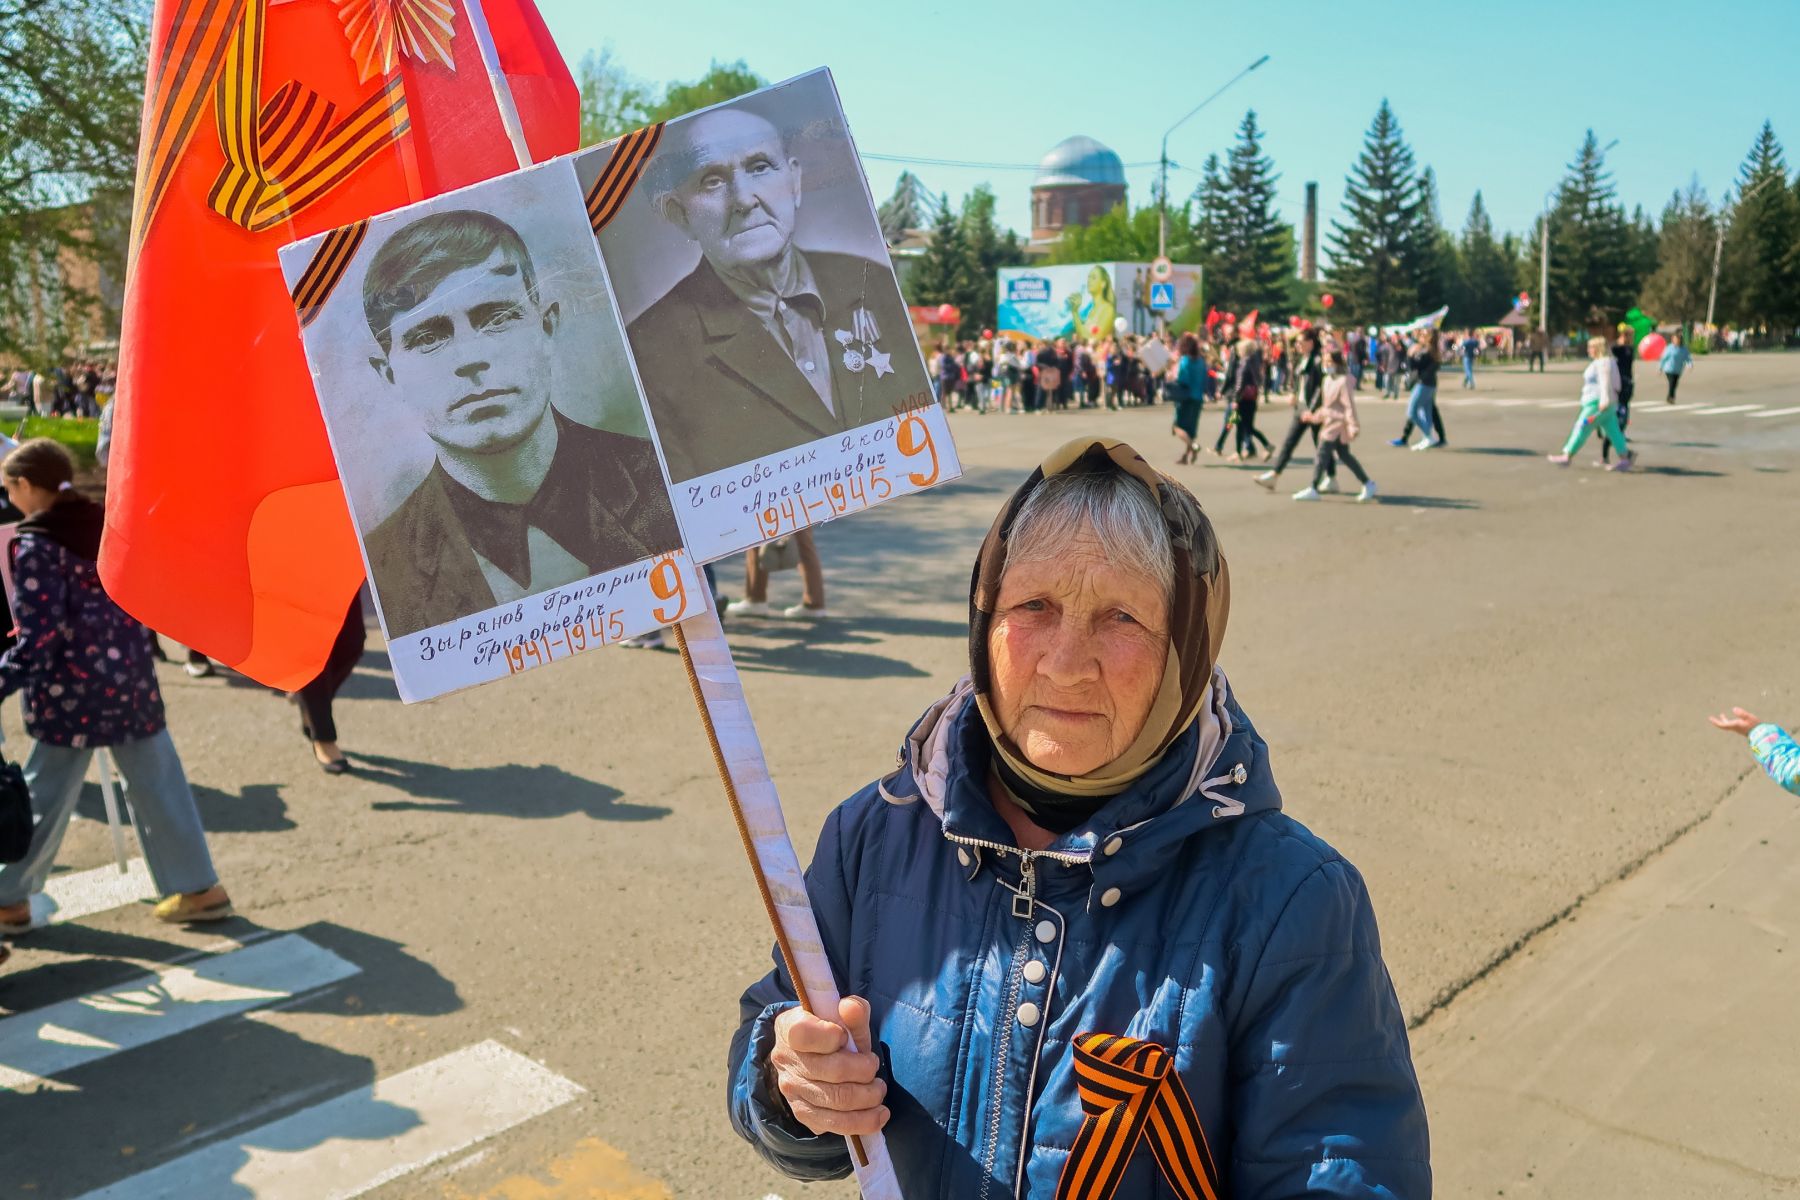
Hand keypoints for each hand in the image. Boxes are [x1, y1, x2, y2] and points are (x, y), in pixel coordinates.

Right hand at [770, 996, 888, 1136]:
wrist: (808, 1057)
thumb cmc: (829, 1033)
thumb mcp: (841, 1017)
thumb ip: (852, 1010)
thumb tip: (852, 1007)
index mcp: (789, 1029)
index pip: (805, 1034)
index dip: (833, 1035)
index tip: (845, 1037)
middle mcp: (786, 1062)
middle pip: (832, 1071)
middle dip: (864, 1071)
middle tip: (874, 1067)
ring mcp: (793, 1091)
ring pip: (837, 1101)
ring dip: (868, 1097)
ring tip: (879, 1090)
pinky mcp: (803, 1115)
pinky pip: (836, 1124)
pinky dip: (864, 1122)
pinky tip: (878, 1115)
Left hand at [1709, 707, 1760, 736]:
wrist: (1762, 735)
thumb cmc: (1756, 726)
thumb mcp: (1749, 718)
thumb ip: (1742, 713)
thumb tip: (1734, 709)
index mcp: (1734, 725)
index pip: (1722, 724)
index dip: (1715, 721)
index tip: (1710, 718)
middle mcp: (1735, 728)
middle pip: (1723, 725)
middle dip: (1717, 721)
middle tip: (1711, 718)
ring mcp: (1739, 729)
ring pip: (1728, 725)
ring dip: (1724, 720)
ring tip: (1722, 714)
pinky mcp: (1743, 729)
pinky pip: (1733, 725)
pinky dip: (1730, 721)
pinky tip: (1734, 718)